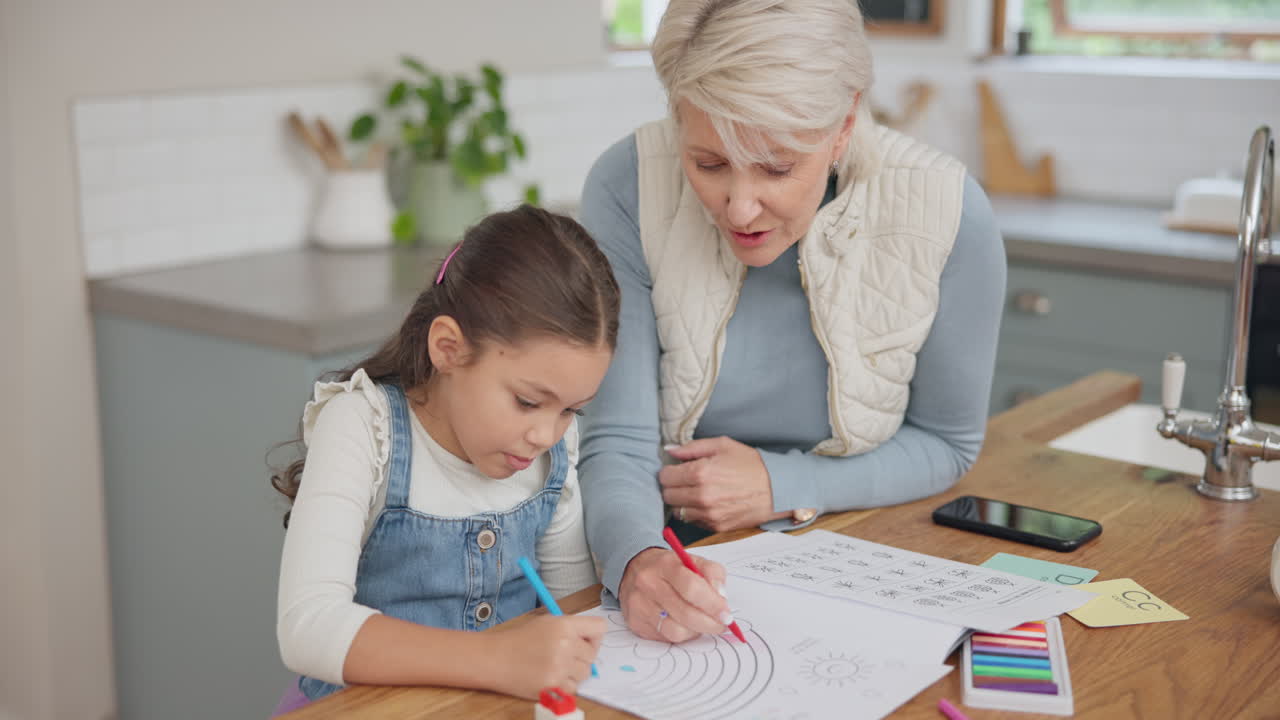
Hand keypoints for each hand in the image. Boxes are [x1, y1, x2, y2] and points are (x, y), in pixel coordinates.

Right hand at [489, 614, 604, 697]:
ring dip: (574, 672)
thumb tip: (592, 641)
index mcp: (564, 624)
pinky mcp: (553, 686)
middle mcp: (565, 644)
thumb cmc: (519, 640)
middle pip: (592, 655)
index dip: (594, 636)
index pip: (599, 627)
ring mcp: (560, 667)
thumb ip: (571, 628)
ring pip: (585, 673)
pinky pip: (574, 688)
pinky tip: (550, 677)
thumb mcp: (546, 622)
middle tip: (563, 656)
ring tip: (554, 667)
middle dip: (581, 657)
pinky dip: (565, 686)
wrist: (495, 658)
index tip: (585, 642)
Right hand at [618, 547, 729, 642]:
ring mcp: (639, 605)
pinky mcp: (635, 622)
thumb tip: (721, 598)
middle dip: (710, 624)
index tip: (727, 615)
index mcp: (666, 565)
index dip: (713, 605)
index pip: (692, 587)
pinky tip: (684, 624)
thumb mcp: (693, 561)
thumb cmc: (670, 568)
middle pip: (685, 613)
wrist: (635, 569)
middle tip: (722, 625)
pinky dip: (681, 635)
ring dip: (695, 631)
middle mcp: (649, 584)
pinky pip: (665, 637)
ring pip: (675, 631)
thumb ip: (713, 574)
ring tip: (701, 623)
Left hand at [661, 437, 791, 531]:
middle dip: (673, 487)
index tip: (676, 470)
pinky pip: (692, 521)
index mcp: (700, 473)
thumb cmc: (751, 464)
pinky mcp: (716, 526)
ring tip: (696, 492)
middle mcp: (701, 496)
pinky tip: (706, 503)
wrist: (777, 489)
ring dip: (682, 502)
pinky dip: (694, 513)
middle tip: (685, 480)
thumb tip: (669, 450)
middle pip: (667, 495)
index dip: (669, 471)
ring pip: (677, 511)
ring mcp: (708, 514)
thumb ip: (692, 448)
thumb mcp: (722, 445)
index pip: (664, 477)